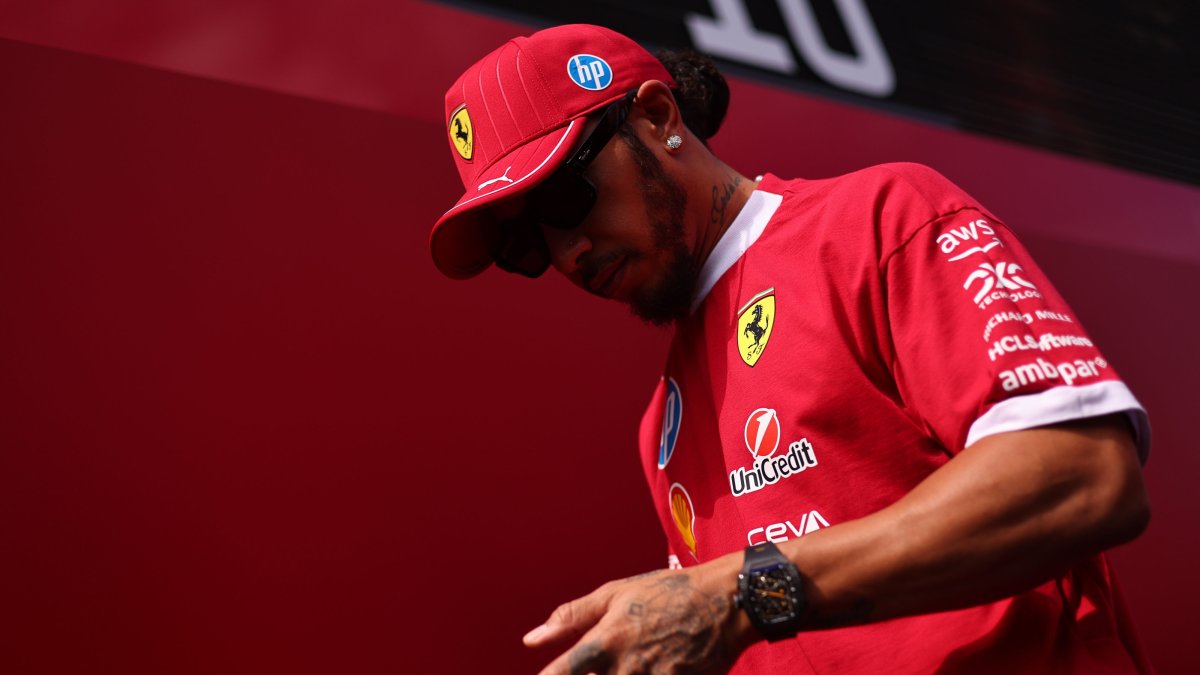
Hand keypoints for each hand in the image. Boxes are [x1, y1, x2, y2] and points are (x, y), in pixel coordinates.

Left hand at [523, 555, 756, 674]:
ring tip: (630, 663)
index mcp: (605, 641)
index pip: (561, 673)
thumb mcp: (615, 594)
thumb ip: (571, 617)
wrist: (725, 602)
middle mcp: (626, 668)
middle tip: (604, 665)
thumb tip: (531, 640)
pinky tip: (650, 669)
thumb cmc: (666, 593)